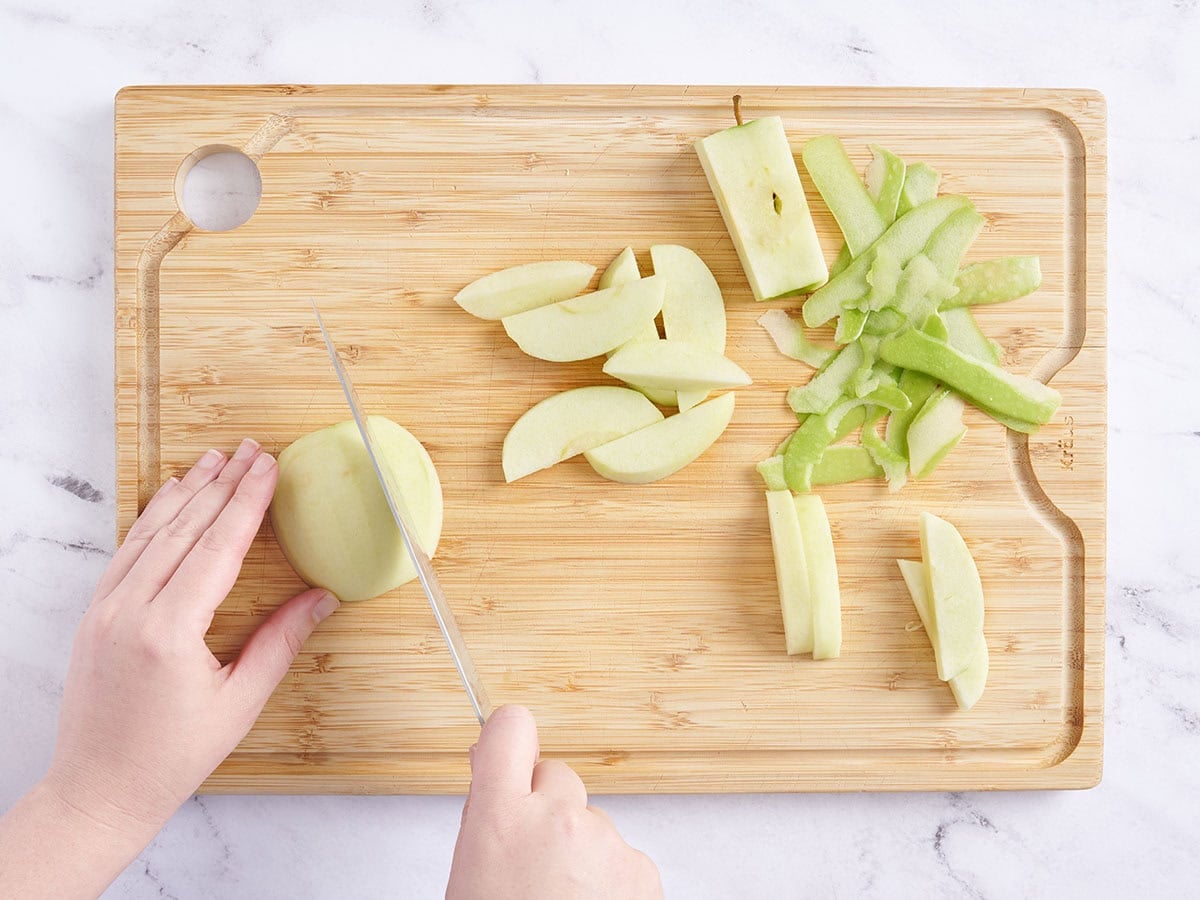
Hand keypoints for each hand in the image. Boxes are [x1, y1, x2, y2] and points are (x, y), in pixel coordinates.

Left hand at [0, 439, 337, 898]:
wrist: (98, 791)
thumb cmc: (171, 758)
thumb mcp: (239, 704)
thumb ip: (280, 643)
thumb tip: (322, 598)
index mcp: (169, 631)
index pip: (217, 547)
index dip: (248, 502)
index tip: (269, 467)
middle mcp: (130, 610)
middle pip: (185, 528)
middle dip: (222, 484)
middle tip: (252, 449)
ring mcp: (105, 610)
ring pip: (150, 532)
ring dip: (187, 491)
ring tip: (216, 459)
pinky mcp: (93, 615)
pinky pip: (126, 551)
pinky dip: (151, 518)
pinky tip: (170, 496)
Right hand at [446, 705, 662, 899]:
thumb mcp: (471, 872)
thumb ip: (488, 815)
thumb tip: (493, 768)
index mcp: (500, 818)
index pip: (510, 727)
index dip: (508, 738)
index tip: (507, 751)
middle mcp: (558, 817)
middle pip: (557, 775)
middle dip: (546, 806)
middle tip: (530, 861)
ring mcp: (605, 842)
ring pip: (591, 820)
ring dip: (579, 849)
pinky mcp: (643, 869)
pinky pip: (620, 854)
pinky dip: (608, 879)